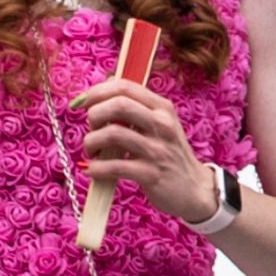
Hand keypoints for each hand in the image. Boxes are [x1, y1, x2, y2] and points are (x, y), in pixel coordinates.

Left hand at [71, 78, 213, 227]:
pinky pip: (114, 166)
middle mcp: (162, 124)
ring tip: (91, 152)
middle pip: (118, 105)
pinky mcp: (151, 174)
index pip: (125, 87)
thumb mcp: (160, 124)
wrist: (194, 188)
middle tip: (91, 129)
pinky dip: (96, 168)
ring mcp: (157, 150)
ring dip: (92, 142)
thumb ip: (135, 107)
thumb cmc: (169, 153)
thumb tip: (102, 89)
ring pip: (112, 134)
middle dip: (94, 115)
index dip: (97, 91)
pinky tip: (92, 170)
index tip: (81, 102)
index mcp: (162, 107)